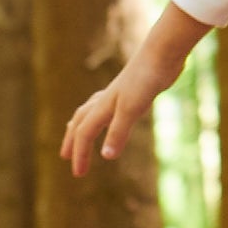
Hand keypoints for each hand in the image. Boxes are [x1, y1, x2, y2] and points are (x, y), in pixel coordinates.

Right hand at [60, 3, 210, 177]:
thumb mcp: (132, 109)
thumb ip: (118, 132)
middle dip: (72, 140)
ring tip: (78, 133)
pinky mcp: (132, 91)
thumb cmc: (146, 79)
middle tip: (64, 156)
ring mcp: (118, 94)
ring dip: (82, 124)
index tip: (78, 174)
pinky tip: (114, 115)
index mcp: (103, 106)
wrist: (162, 53)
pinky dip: (102, 115)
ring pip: (91, 111)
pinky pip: (108, 107)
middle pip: (81, 121)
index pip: (84, 134)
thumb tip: (105, 157)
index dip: (80, 154)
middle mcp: (106, 100)